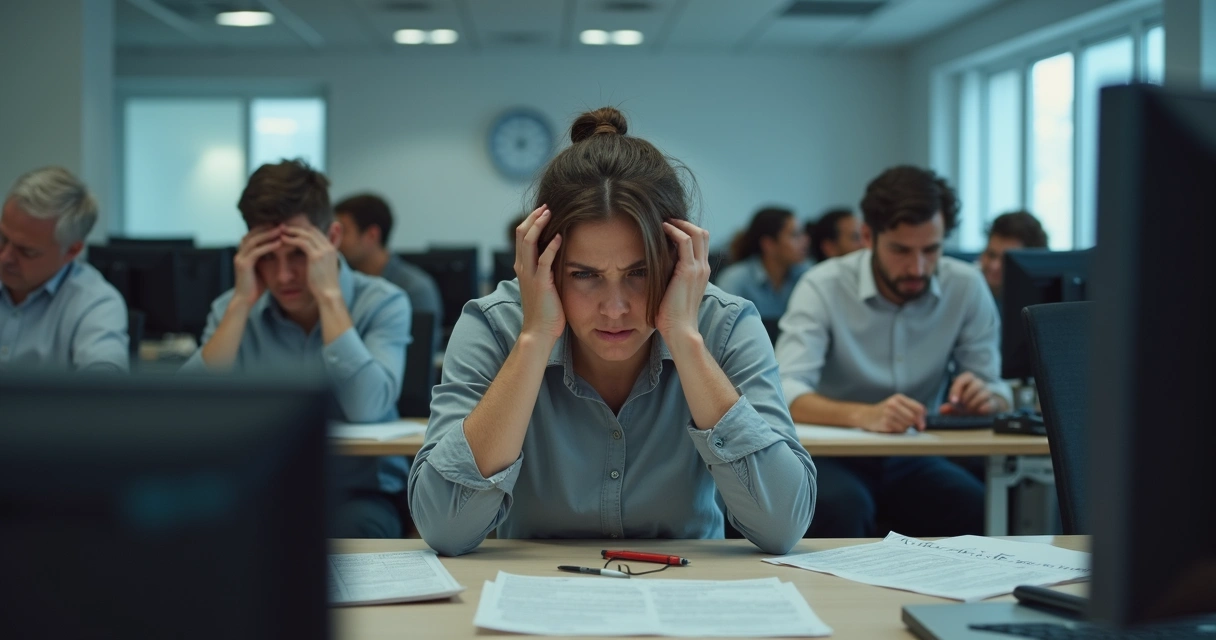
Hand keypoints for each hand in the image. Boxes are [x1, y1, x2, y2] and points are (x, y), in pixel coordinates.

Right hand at [232, 225, 282, 306]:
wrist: (245, 300)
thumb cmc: (255, 287)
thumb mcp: (262, 269)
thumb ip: (266, 259)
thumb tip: (278, 253)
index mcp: (243, 253)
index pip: (253, 235)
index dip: (265, 229)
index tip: (279, 225)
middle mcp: (239, 253)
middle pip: (252, 234)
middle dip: (267, 228)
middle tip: (281, 224)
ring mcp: (240, 258)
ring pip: (254, 240)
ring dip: (268, 234)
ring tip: (281, 230)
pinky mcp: (244, 265)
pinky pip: (257, 251)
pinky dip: (268, 246)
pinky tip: (279, 243)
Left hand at [282, 225, 341, 300]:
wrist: (329, 295)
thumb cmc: (324, 286)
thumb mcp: (323, 270)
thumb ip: (318, 262)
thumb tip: (310, 262)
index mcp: (332, 249)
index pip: (317, 233)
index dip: (304, 230)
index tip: (291, 230)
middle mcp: (329, 248)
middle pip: (312, 230)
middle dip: (297, 227)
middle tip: (284, 226)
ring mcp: (324, 251)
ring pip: (306, 234)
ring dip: (292, 231)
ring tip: (280, 230)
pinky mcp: (316, 256)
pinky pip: (302, 242)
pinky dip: (291, 239)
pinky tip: (282, 239)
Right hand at [515, 205, 564, 340]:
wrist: (538, 331)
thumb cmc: (544, 310)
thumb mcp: (543, 285)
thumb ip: (546, 269)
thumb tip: (557, 257)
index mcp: (522, 267)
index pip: (521, 237)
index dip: (530, 222)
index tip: (542, 212)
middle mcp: (522, 267)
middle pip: (521, 234)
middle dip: (533, 217)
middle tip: (545, 207)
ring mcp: (530, 274)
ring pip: (528, 242)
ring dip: (538, 225)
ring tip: (549, 213)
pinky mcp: (540, 282)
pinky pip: (544, 259)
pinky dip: (551, 246)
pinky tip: (560, 237)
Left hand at [655, 220, 710, 340]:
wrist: (680, 331)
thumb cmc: (672, 317)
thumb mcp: (673, 293)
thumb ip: (671, 279)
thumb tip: (657, 269)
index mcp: (701, 273)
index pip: (701, 243)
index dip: (688, 231)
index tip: (670, 227)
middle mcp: (703, 268)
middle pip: (702, 233)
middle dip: (685, 223)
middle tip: (667, 220)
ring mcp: (697, 268)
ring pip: (696, 233)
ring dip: (679, 223)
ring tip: (663, 221)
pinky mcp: (688, 270)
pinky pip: (684, 240)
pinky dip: (674, 230)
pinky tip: (661, 228)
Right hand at [859, 393, 925, 431]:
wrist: (866, 415)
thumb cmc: (885, 411)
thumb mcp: (897, 404)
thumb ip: (911, 409)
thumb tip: (922, 423)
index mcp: (898, 397)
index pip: (919, 408)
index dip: (922, 418)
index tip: (921, 424)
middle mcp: (893, 404)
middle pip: (913, 418)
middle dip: (913, 424)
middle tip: (907, 425)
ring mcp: (888, 413)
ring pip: (907, 425)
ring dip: (904, 427)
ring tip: (896, 423)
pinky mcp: (885, 423)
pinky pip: (899, 430)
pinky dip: (898, 431)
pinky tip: (891, 426)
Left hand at [939, 372, 995, 414]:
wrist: (983, 409)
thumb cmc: (967, 403)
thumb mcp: (957, 405)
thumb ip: (949, 407)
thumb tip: (942, 410)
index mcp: (967, 380)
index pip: (962, 380)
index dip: (957, 390)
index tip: (953, 401)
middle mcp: (978, 384)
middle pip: (975, 384)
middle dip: (966, 397)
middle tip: (962, 406)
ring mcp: (987, 392)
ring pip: (984, 393)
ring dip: (974, 403)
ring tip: (969, 410)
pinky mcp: (993, 402)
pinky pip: (989, 404)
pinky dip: (982, 409)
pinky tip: (978, 411)